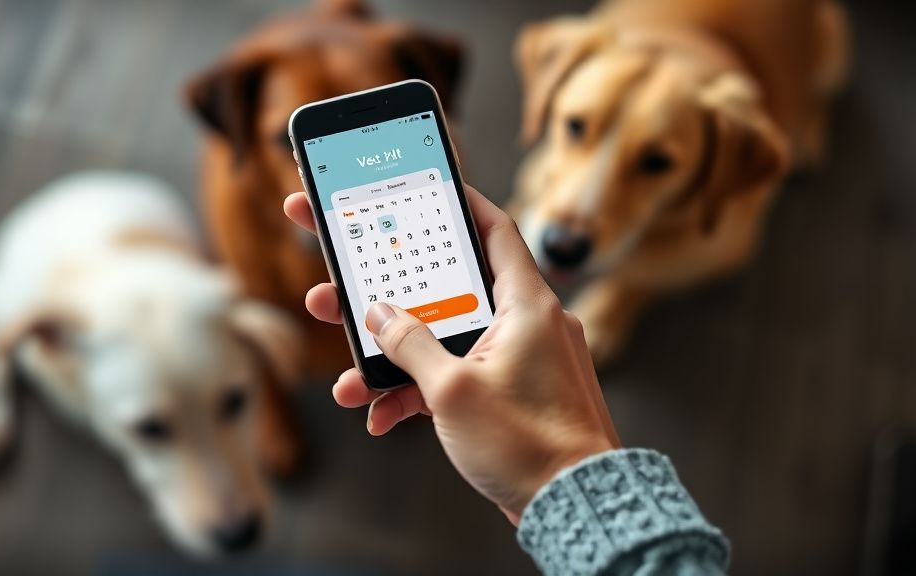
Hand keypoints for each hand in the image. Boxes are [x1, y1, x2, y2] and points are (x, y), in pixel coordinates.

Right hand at [284, 185, 619, 521]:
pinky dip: (421, 392)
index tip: (424, 186)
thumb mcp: (453, 390)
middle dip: (390, 294)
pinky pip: (456, 378)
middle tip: (340, 280)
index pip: (494, 229)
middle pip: (449, 289)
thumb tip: (379, 314)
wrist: (575, 507)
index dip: (459, 201)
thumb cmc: (529, 444)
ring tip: (347, 378)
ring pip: (444, 341)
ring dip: (395, 357)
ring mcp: (517, 360)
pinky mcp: (509, 394)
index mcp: (526, 305)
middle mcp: (524, 324)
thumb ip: (410, 344)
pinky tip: (383, 416)